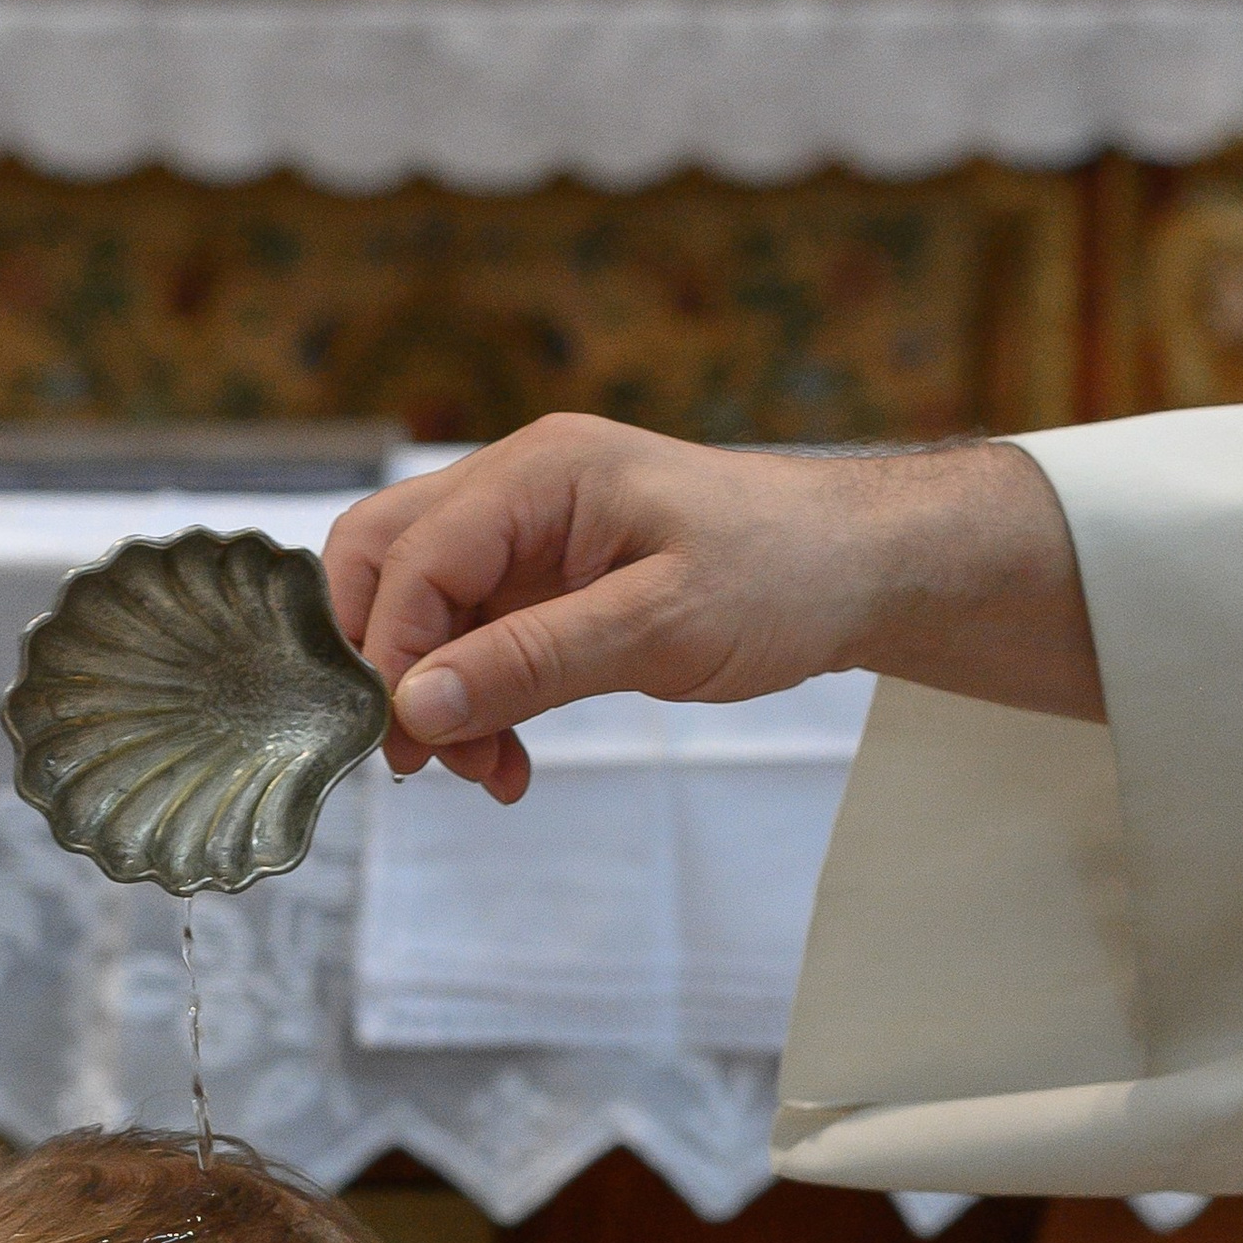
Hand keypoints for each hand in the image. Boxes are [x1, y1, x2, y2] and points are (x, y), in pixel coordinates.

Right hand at [325, 416, 1101, 798]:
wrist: (859, 573)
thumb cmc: (783, 572)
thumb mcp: (660, 625)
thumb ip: (532, 662)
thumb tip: (416, 704)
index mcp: (540, 473)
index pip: (411, 555)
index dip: (391, 649)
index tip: (408, 735)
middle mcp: (520, 493)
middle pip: (384, 562)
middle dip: (386, 663)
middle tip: (417, 754)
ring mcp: (530, 539)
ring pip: (422, 611)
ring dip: (432, 697)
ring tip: (481, 770)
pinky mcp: (548, 587)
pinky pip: (473, 644)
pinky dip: (475, 704)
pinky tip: (507, 760)